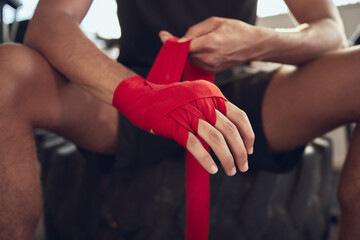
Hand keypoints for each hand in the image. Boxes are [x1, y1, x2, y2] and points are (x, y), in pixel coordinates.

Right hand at [113, 76, 253, 175]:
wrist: (140, 96)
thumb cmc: (169, 100)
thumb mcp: (195, 97)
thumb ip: (212, 109)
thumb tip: (229, 133)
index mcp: (211, 94)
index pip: (239, 116)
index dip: (248, 135)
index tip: (249, 150)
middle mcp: (203, 102)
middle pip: (230, 130)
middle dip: (240, 152)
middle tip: (243, 167)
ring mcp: (188, 113)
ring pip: (216, 139)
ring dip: (227, 158)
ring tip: (231, 171)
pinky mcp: (174, 126)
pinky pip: (194, 145)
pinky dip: (206, 159)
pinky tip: (212, 169)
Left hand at [159, 17, 273, 72]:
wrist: (253, 46)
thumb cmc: (236, 30)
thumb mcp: (215, 22)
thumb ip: (195, 31)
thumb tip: (180, 39)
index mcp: (210, 44)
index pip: (184, 46)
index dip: (172, 42)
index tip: (163, 37)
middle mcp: (209, 58)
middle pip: (184, 54)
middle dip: (177, 46)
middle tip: (172, 37)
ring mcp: (210, 67)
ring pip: (189, 59)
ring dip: (186, 51)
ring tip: (194, 41)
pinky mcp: (212, 71)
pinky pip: (196, 63)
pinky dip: (193, 56)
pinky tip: (199, 49)